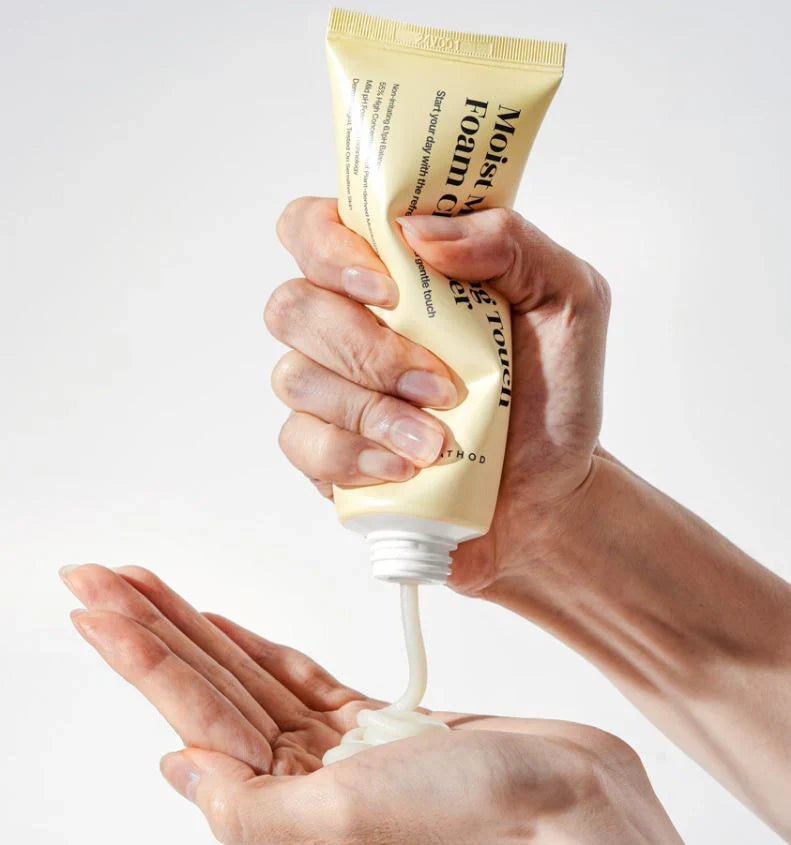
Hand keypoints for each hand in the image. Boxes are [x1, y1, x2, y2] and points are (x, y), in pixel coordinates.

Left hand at [61, 564, 678, 843]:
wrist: (573, 803)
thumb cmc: (479, 815)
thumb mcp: (351, 815)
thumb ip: (253, 806)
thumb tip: (176, 770)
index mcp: (285, 807)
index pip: (193, 713)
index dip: (141, 653)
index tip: (97, 603)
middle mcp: (300, 780)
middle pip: (209, 686)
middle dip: (153, 628)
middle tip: (100, 577)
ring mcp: (335, 749)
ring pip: (248, 675)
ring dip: (198, 629)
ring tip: (147, 588)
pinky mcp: (373, 724)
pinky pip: (300, 677)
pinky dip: (261, 649)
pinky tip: (226, 627)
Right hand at [269, 198, 609, 593]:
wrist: (551, 488)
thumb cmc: (554, 391)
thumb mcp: (568, 298)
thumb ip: (510, 242)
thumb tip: (421, 230)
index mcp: (396, 270)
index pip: (313, 227)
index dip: (328, 247)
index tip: (388, 288)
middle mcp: (350, 320)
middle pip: (293, 305)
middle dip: (365, 348)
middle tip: (438, 384)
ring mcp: (331, 387)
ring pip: (293, 377)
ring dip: (368, 410)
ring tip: (435, 441)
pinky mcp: (326, 449)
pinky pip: (299, 442)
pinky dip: (352, 456)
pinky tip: (405, 468)